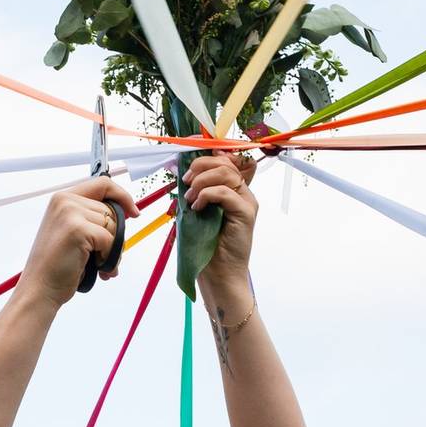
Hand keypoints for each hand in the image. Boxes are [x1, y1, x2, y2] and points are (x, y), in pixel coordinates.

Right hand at [16, 177, 139, 307]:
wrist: (40, 288)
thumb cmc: (56, 265)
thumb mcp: (71, 231)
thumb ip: (90, 217)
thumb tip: (125, 213)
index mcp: (61, 199)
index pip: (102, 184)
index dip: (122, 197)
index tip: (133, 212)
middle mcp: (64, 201)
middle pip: (111, 210)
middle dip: (115, 235)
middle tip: (104, 256)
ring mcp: (70, 213)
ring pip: (113, 226)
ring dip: (113, 250)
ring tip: (99, 265)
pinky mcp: (77, 229)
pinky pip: (110, 241)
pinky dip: (109, 258)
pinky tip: (98, 269)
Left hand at [183, 151, 257, 288]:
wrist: (218, 273)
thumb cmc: (205, 245)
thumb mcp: (195, 212)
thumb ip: (194, 192)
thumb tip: (179, 172)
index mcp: (231, 190)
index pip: (225, 159)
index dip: (207, 153)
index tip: (187, 159)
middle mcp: (242, 192)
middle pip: (225, 162)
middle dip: (200, 166)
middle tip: (185, 182)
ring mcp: (246, 202)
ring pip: (225, 173)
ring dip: (201, 182)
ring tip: (190, 199)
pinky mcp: (245, 213)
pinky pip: (225, 192)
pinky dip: (206, 195)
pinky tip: (198, 208)